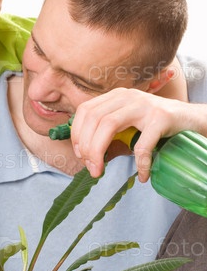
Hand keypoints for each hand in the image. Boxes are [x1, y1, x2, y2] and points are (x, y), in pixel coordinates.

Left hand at [70, 89, 206, 182]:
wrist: (193, 119)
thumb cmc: (157, 126)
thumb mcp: (129, 126)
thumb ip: (109, 136)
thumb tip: (87, 158)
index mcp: (116, 96)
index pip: (85, 110)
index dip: (77, 133)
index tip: (81, 154)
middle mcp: (128, 96)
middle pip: (94, 119)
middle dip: (86, 147)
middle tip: (91, 168)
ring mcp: (144, 105)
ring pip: (109, 125)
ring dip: (99, 152)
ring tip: (100, 171)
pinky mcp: (161, 118)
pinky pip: (143, 144)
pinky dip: (140, 163)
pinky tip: (143, 175)